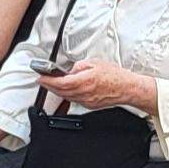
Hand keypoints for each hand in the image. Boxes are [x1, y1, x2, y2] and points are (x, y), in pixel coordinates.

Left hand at [36, 58, 156, 114]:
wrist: (127, 88)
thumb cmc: (115, 75)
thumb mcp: (95, 63)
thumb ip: (79, 66)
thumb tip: (70, 69)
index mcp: (85, 81)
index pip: (61, 83)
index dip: (49, 81)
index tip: (41, 77)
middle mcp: (84, 93)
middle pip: (61, 91)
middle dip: (50, 86)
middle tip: (43, 81)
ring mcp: (87, 101)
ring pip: (67, 97)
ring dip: (57, 91)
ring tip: (51, 84)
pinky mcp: (90, 105)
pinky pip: (74, 100)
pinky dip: (67, 95)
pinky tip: (65, 90)